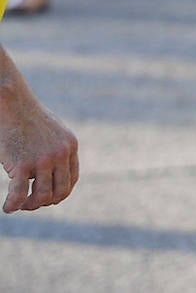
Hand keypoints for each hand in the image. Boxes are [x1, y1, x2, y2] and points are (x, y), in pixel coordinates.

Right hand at [0, 78, 78, 212]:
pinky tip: (7, 208)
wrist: (13, 103)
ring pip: (42, 197)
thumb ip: (57, 147)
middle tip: (30, 203)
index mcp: (70, 146)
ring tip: (20, 205)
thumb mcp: (53, 131)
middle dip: (45, 202)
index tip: (46, 198)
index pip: (72, 180)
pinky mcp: (23, 164)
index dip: (60, 193)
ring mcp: (43, 160)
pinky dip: (13, 205)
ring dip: (30, 205)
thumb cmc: (29, 116)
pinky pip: (20, 194)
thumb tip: (54, 167)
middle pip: (61, 191)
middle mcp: (61, 154)